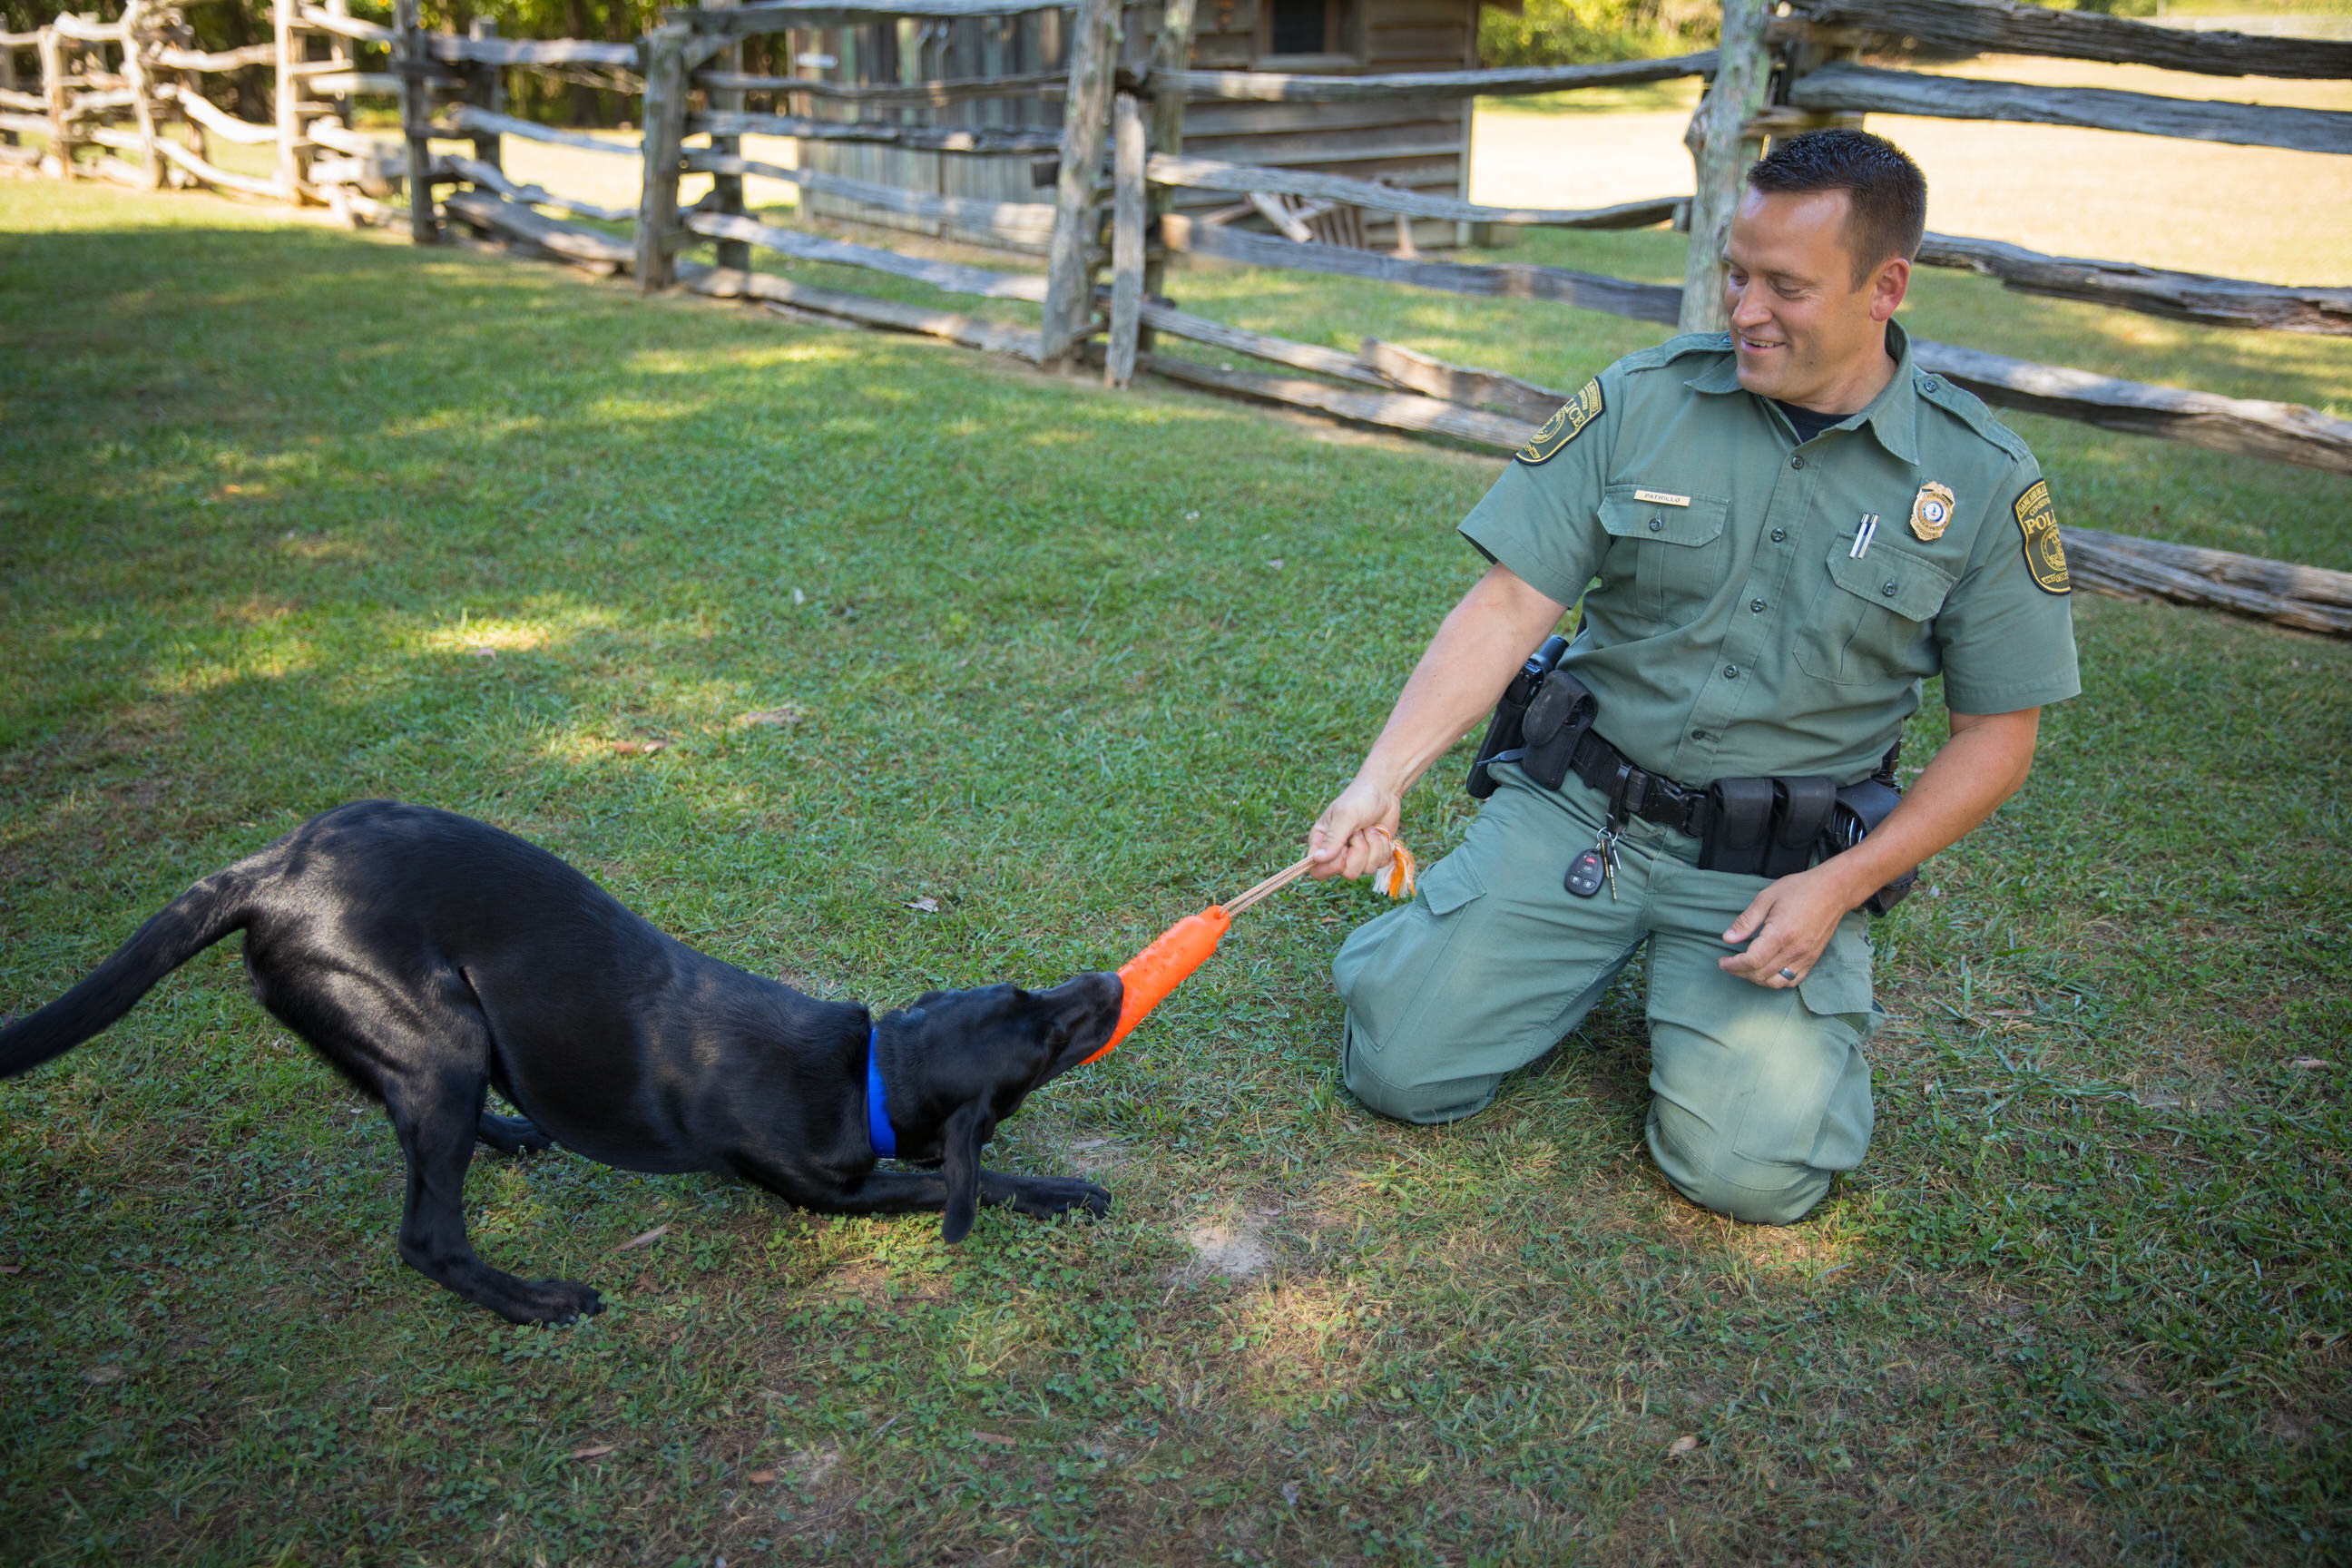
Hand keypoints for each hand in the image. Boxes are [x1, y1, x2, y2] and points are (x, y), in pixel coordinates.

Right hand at [1307, 778, 1399, 880]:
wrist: (1384, 792)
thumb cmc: (1359, 799)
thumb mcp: (1345, 816)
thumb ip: (1332, 839)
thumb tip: (1317, 859)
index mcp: (1321, 842)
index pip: (1318, 870)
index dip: (1332, 866)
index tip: (1344, 850)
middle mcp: (1338, 853)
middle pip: (1347, 873)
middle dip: (1359, 851)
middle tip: (1358, 832)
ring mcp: (1357, 856)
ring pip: (1366, 870)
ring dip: (1373, 846)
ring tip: (1369, 829)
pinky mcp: (1374, 856)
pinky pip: (1380, 864)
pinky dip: (1383, 847)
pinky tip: (1379, 833)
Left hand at [1717, 863, 1855, 988]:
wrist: (1834, 890)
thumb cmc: (1800, 889)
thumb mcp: (1766, 897)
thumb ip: (1746, 921)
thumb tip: (1728, 939)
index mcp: (1780, 934)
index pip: (1752, 961)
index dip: (1734, 965)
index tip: (1723, 961)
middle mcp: (1794, 950)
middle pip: (1762, 975)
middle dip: (1741, 973)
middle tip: (1730, 964)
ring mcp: (1806, 957)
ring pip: (1777, 982)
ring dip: (1757, 980)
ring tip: (1746, 969)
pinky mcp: (1813, 959)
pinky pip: (1793, 980)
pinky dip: (1777, 981)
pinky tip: (1767, 972)